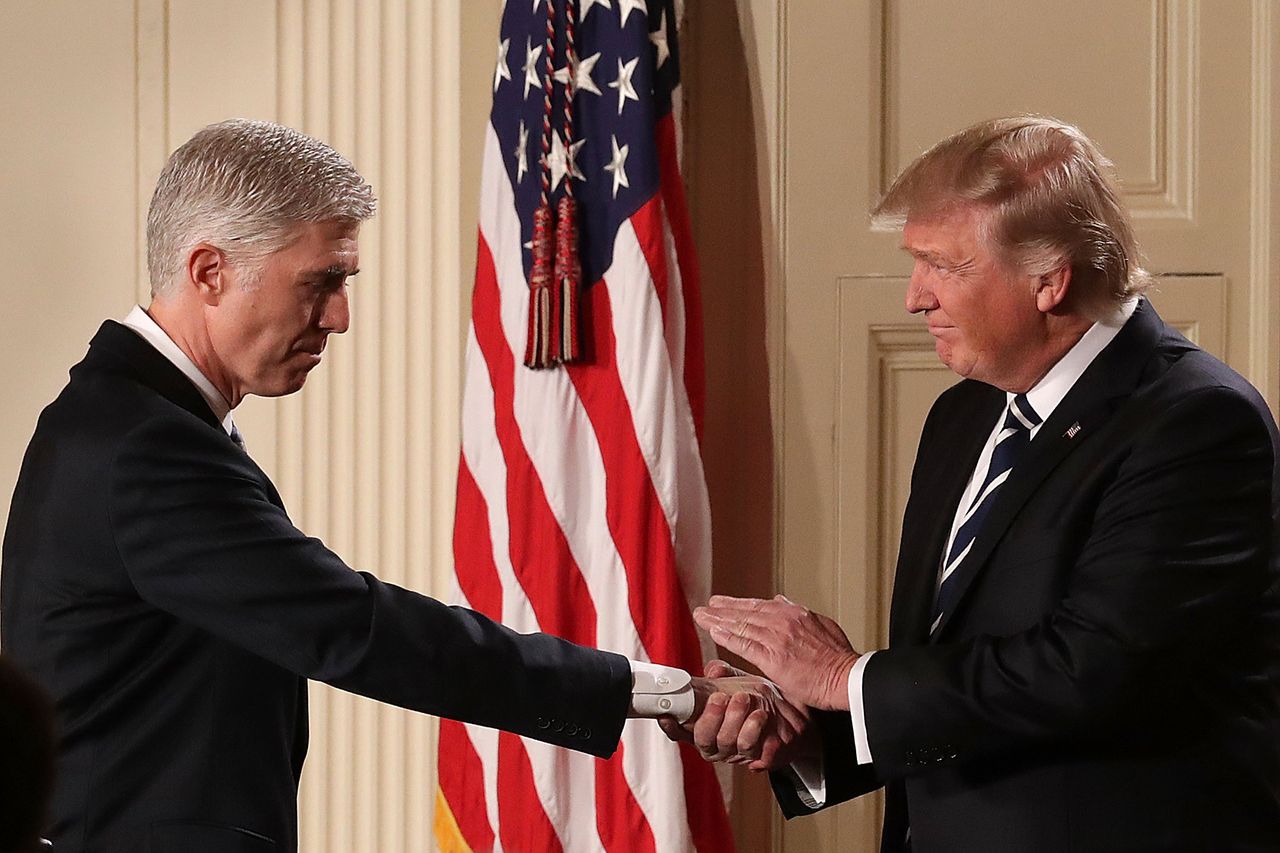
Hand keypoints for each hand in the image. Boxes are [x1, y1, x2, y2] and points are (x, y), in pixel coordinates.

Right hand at [656, 661, 810, 770]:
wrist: (791, 713)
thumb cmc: (756, 698)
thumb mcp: (737, 681)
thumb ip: (723, 675)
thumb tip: (714, 671)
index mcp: (702, 725)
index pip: (679, 731)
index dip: (671, 726)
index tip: (667, 714)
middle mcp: (715, 743)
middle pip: (703, 739)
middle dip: (710, 717)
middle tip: (720, 697)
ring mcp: (735, 753)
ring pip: (727, 743)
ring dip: (734, 719)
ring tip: (744, 699)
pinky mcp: (757, 758)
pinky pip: (751, 750)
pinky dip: (754, 731)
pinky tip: (759, 716)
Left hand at [693, 594, 859, 710]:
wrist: (847, 678)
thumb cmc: (838, 659)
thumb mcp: (823, 625)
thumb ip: (800, 613)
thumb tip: (782, 600)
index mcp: (795, 614)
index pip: (759, 605)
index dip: (738, 604)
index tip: (723, 602)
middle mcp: (783, 621)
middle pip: (746, 612)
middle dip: (722, 609)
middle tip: (704, 607)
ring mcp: (777, 638)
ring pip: (741, 625)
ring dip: (718, 620)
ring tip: (701, 617)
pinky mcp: (773, 658)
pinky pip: (744, 645)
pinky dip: (727, 637)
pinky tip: (713, 632)